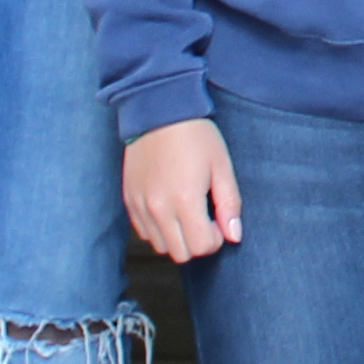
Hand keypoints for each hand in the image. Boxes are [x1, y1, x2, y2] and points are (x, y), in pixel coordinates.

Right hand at [126, 118, 241, 260]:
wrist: (158, 110)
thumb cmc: (195, 135)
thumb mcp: (221, 166)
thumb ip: (230, 204)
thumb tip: (235, 235)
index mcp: (185, 200)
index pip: (203, 247)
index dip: (217, 238)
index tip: (218, 219)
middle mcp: (158, 208)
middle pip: (181, 253)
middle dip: (198, 242)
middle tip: (205, 218)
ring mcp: (140, 205)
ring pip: (160, 246)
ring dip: (177, 237)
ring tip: (186, 212)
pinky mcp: (129, 199)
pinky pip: (144, 232)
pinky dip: (158, 228)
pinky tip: (169, 207)